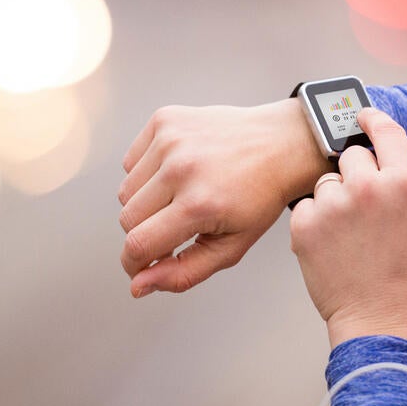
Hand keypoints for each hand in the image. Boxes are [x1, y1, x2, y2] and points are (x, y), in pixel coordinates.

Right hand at [119, 99, 332, 296]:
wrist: (280, 144)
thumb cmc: (259, 198)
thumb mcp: (231, 247)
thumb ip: (183, 273)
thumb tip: (138, 285)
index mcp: (199, 204)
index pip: (138, 245)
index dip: (133, 264)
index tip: (140, 267)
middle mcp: (181, 168)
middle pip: (128, 219)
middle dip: (144, 233)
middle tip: (175, 229)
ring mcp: (170, 139)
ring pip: (125, 191)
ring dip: (145, 203)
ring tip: (180, 197)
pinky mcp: (164, 119)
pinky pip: (132, 161)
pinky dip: (147, 173)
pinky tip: (178, 172)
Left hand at [290, 108, 406, 349]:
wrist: (378, 319)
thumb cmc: (406, 276)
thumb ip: (401, 187)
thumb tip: (382, 163)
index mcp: (404, 184)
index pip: (387, 131)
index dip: (373, 118)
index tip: (363, 114)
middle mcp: (368, 187)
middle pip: (350, 156)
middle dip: (354, 174)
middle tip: (361, 207)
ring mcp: (334, 205)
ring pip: (325, 182)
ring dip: (333, 199)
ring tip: (348, 235)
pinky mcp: (305, 224)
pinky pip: (306, 206)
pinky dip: (315, 221)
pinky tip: (331, 246)